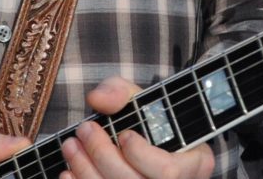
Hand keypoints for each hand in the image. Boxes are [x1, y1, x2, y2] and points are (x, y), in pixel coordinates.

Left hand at [58, 78, 213, 178]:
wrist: (147, 141)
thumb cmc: (149, 122)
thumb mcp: (141, 100)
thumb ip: (121, 92)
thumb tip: (98, 99)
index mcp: (193, 164)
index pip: (167, 171)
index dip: (140, 155)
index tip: (123, 134)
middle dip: (103, 156)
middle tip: (84, 130)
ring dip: (85, 170)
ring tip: (71, 146)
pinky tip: (69, 171)